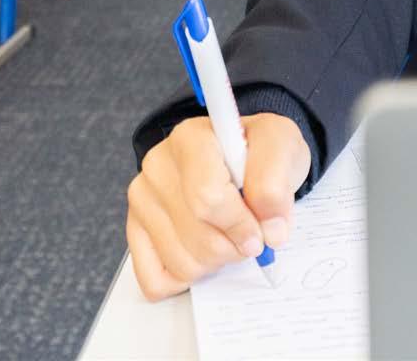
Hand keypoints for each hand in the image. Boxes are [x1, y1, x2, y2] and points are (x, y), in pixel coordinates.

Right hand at [126, 113, 310, 300]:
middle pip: (196, 234)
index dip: (240, 224)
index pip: (207, 197)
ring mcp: (142, 199)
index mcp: (191, 137)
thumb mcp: (282, 145)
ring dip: (214, 263)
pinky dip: (186, 278)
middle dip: (233, 246)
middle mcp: (157, 165)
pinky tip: (202, 253)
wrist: (244, 157)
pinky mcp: (134, 230)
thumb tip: (271, 231)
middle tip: (250, 235)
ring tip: (227, 236)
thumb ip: (277, 183)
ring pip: (179, 261)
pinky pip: (155, 279)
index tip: (262, 231)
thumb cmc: (259, 152)